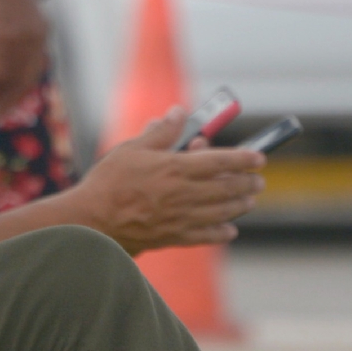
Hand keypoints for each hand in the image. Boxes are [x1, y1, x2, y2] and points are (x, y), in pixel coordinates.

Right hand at [71, 107, 264, 253]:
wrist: (92, 222)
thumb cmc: (108, 183)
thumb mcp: (131, 149)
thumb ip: (160, 132)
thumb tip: (178, 113)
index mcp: (175, 168)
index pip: (219, 161)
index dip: (242, 159)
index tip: (259, 157)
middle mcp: (183, 194)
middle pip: (226, 188)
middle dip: (247, 183)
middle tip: (259, 181)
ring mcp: (181, 218)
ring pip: (221, 212)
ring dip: (239, 205)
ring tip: (249, 200)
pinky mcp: (173, 237)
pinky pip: (205, 235)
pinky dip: (221, 232)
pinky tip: (230, 230)